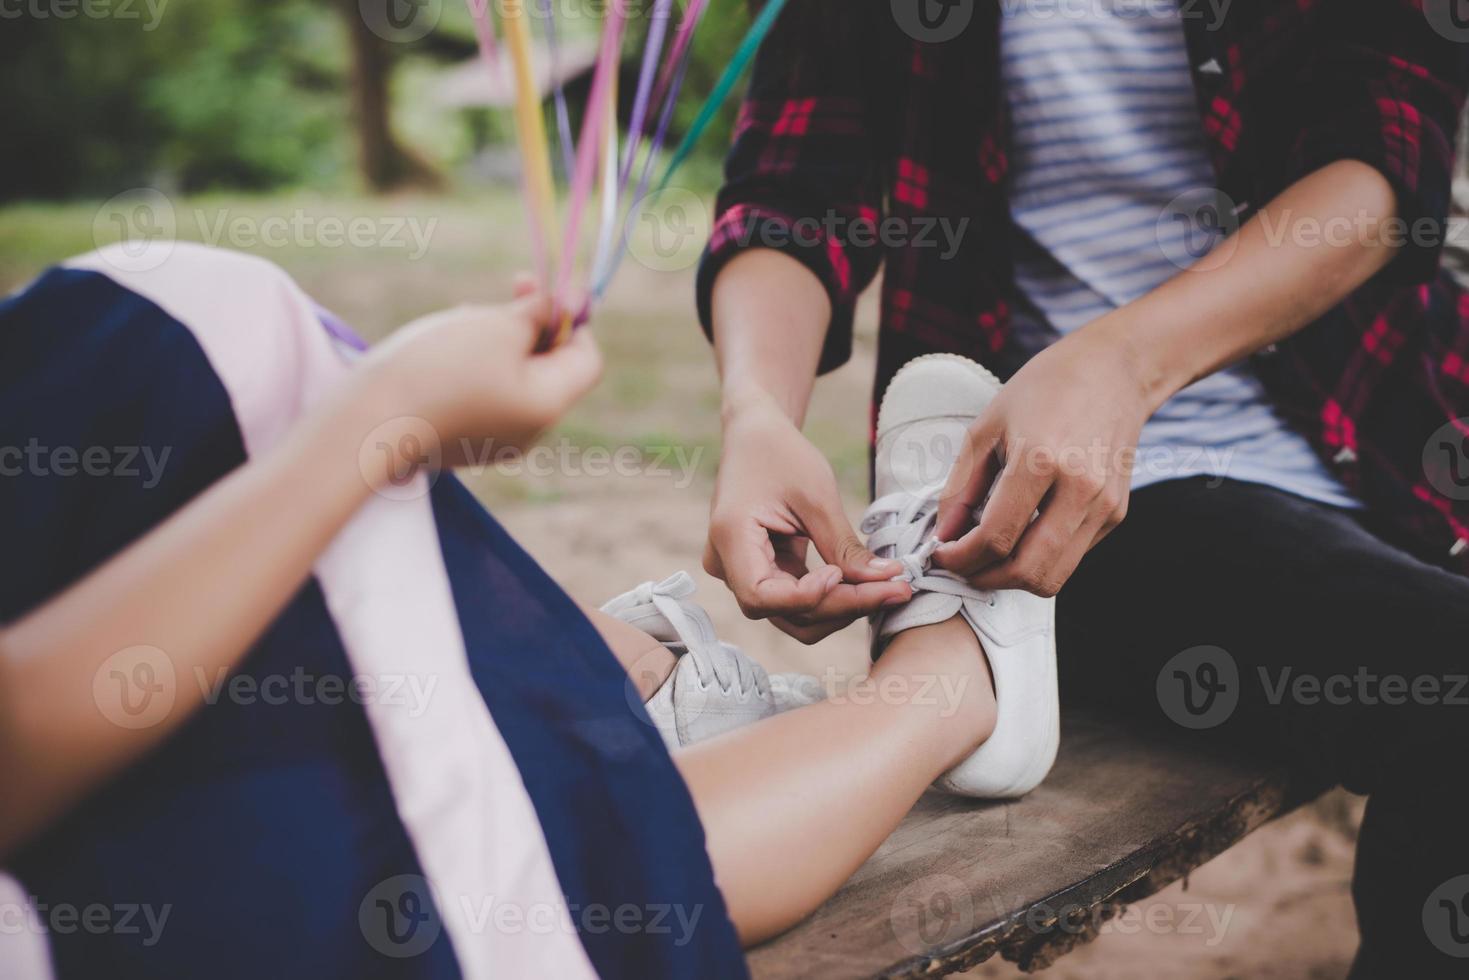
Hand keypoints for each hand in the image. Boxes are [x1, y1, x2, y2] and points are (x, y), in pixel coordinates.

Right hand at [361, 281, 601, 462]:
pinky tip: (445, 346)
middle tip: (516, 282)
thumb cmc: (438, 368)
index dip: (574, 319)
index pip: (586, 359)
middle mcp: (529, 432)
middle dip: (534, 324)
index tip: (549, 287)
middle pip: (551, 368)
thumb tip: (559, 307)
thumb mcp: (496, 326)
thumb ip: (537, 314)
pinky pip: (484, 396)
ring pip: (515, 378)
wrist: (366, 421)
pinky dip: (477, 366)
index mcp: (547, 406)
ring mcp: (494, 441)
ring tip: (467, 316)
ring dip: (502, 340)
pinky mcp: (461, 442)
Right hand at [705, 391, 909, 642]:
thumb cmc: (781, 455)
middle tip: (895, 590)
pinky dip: (832, 597)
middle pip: (783, 612)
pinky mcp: (762, 573)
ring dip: (840, 609)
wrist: (756, 436)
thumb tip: (886, 580)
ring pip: (792, 615)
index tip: (845, 575)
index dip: (808, 598)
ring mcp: (742, 573)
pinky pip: (796, 601)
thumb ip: (845, 546)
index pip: (762, 597)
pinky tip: (869, 586)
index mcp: (731, 537)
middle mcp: (727, 565)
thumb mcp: (817, 496)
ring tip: (888, 589)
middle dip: (840, 607)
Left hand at [932, 331, 1149, 596]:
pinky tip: (1022, 534)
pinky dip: (1039, 558)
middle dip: (985, 578)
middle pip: (1027, 571)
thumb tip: (943, 538)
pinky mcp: (1116, 513)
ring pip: (1053, 576)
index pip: (996, 537)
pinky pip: (1071, 557)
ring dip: (1013, 578)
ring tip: (987, 557)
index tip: (941, 555)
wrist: (1114, 371)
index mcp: (1041, 460)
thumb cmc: (1043, 390)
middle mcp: (1080, 488)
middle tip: (962, 565)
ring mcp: (1103, 505)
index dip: (960, 558)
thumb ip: (960, 488)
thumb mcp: (986, 428)